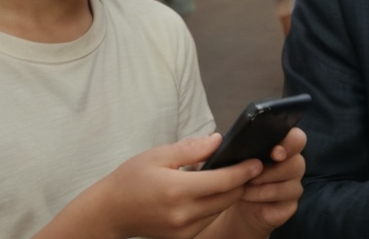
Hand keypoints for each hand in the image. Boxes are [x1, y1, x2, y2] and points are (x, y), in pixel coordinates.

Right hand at [78, 134, 262, 238]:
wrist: (110, 212)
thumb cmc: (131, 179)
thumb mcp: (158, 155)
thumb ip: (191, 148)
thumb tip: (218, 140)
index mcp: (177, 190)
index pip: (224, 181)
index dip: (245, 171)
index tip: (257, 161)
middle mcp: (183, 214)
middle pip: (228, 197)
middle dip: (242, 182)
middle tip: (250, 166)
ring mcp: (183, 229)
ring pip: (221, 209)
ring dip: (230, 194)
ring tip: (231, 176)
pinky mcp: (183, 237)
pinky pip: (209, 219)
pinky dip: (215, 205)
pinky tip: (212, 192)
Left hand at [223, 126, 307, 233]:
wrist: (231, 202)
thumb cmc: (235, 173)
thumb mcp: (231, 157)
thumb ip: (231, 145)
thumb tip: (219, 138)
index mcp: (283, 146)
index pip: (297, 139)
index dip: (289, 143)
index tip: (274, 152)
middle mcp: (293, 164)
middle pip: (297, 163)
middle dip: (271, 170)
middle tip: (250, 176)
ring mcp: (293, 186)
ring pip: (291, 185)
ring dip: (264, 186)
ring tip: (244, 187)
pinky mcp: (290, 205)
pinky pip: (286, 202)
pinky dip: (264, 198)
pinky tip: (248, 197)